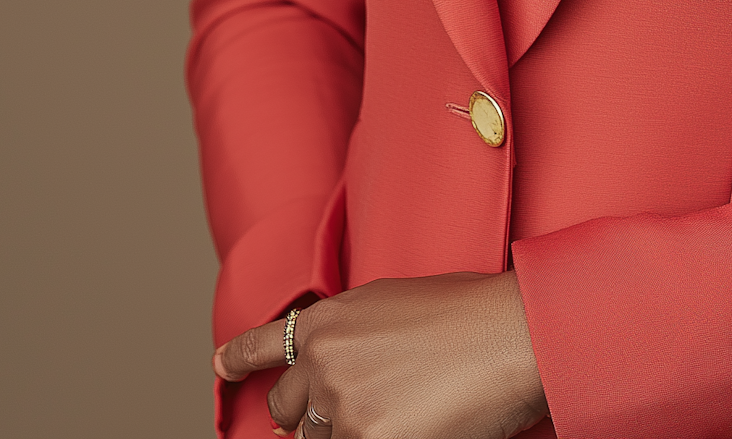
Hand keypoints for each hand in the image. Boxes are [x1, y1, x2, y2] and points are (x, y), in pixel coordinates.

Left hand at [214, 272, 547, 438]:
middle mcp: (322, 360)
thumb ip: (348, 335)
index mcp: (328, 318)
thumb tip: (319, 373)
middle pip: (286, 411)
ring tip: (398, 409)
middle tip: (354, 409)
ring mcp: (341, 405)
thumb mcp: (394, 305)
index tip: (221, 367)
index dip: (240, 359)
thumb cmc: (467, 315)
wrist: (511, 333)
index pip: (264, 344)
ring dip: (348, 432)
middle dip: (312, 415)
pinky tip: (403, 425)